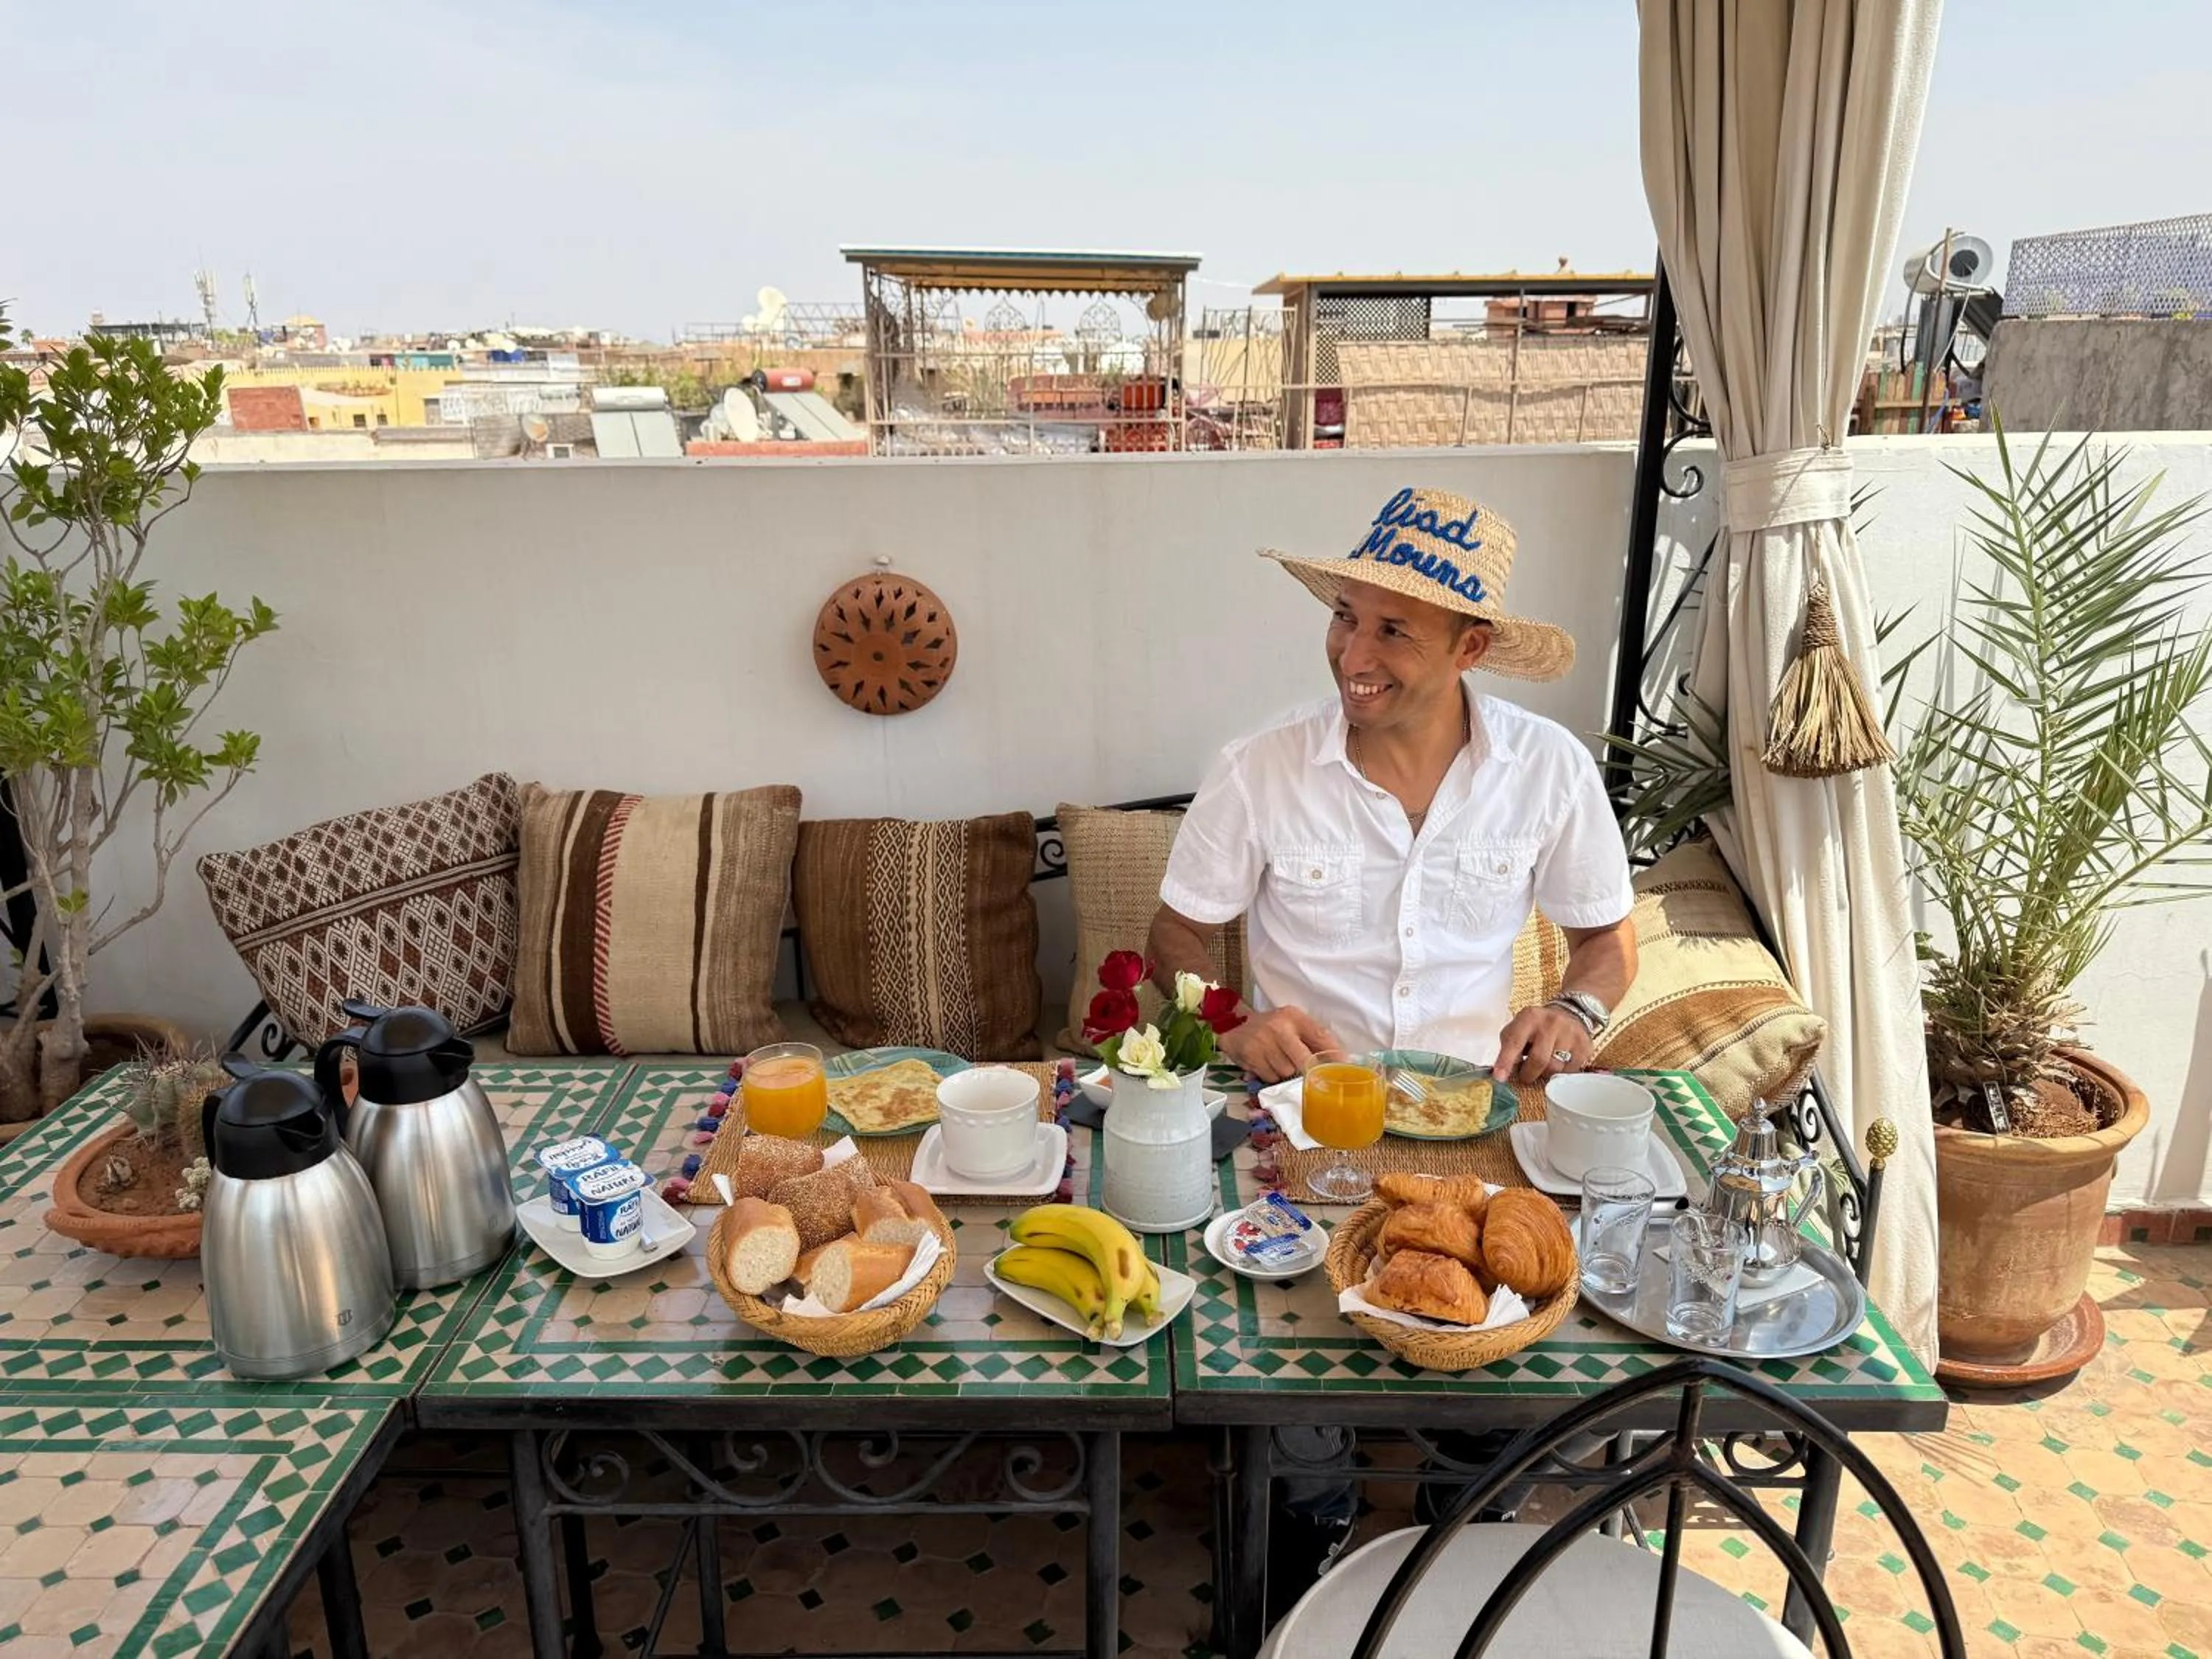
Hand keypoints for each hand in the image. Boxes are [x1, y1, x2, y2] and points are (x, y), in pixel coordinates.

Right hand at [1219, 1005, 1340, 1083]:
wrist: (1235, 1030)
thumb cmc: (1272, 1030)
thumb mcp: (1293, 1025)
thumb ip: (1314, 1038)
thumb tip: (1342, 1060)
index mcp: (1294, 1016)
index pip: (1320, 1036)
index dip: (1334, 1054)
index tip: (1343, 1067)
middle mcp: (1278, 1026)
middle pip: (1304, 1061)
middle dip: (1308, 1070)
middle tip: (1309, 1074)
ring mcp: (1262, 1041)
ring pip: (1287, 1072)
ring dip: (1286, 1073)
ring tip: (1279, 1062)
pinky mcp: (1250, 1055)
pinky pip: (1271, 1077)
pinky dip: (1271, 1076)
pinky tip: (1266, 1065)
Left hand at [1492, 1004, 1593, 1086]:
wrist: (1569, 1013)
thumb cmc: (1537, 1026)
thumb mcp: (1518, 1028)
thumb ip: (1508, 1048)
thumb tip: (1502, 1072)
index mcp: (1529, 1017)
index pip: (1514, 1042)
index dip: (1505, 1061)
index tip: (1499, 1077)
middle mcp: (1551, 1023)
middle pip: (1538, 1060)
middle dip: (1528, 1074)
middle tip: (1525, 1075)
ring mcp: (1570, 1033)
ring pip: (1554, 1069)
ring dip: (1545, 1073)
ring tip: (1544, 1064)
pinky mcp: (1584, 1046)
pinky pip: (1569, 1072)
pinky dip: (1561, 1073)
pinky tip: (1559, 1062)